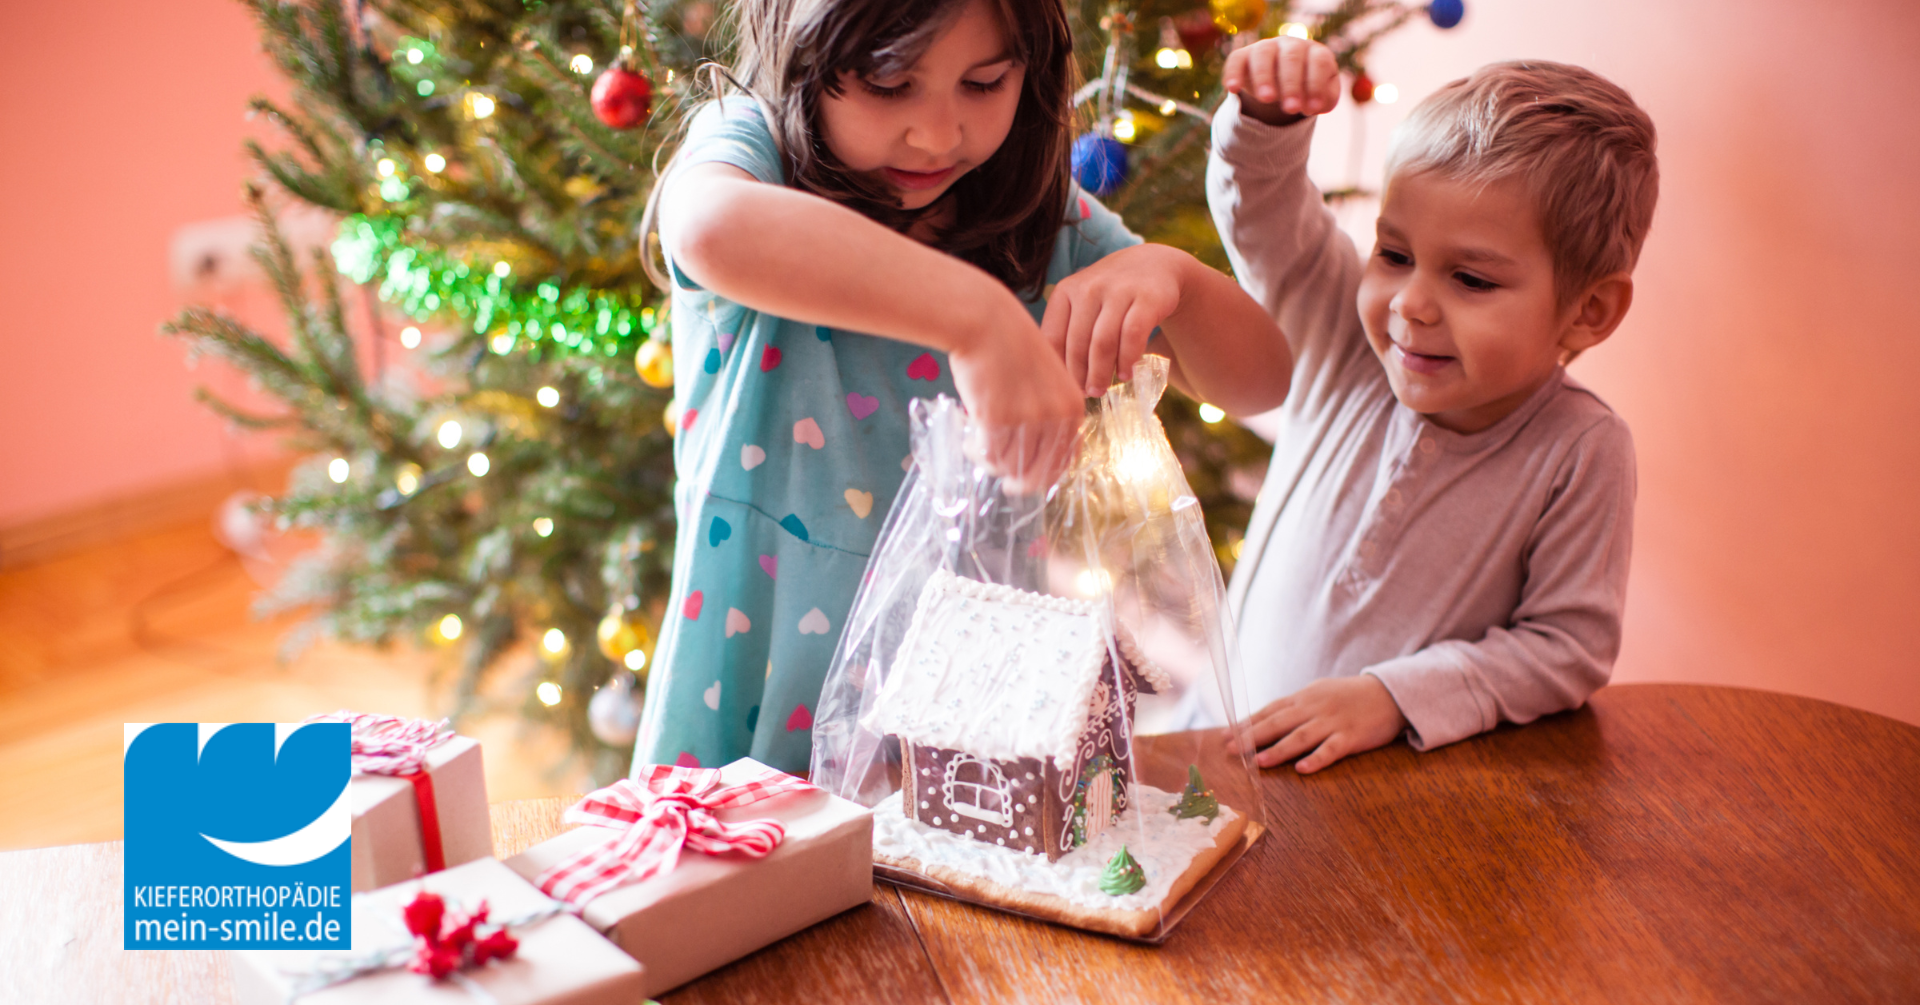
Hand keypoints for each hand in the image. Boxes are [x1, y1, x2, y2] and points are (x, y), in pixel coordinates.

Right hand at [947, 295, 1085, 492]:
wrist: (985, 322)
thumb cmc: (1011, 347)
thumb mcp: (1046, 380)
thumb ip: (1049, 415)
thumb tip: (1038, 460)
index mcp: (1072, 407)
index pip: (1064, 461)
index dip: (1045, 475)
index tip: (1030, 477)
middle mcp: (1055, 417)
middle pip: (1038, 473)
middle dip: (1020, 482)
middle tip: (1007, 484)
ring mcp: (1027, 419)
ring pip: (1009, 466)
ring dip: (992, 462)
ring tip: (979, 445)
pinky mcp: (997, 420)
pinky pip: (988, 455)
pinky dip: (976, 452)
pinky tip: (969, 439)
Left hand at [1041, 243, 1186, 397]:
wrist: (1154, 266)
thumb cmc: (1110, 296)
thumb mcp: (1083, 305)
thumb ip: (1067, 333)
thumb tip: (1054, 380)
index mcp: (1066, 291)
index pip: (1053, 338)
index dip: (1057, 368)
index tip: (1064, 388)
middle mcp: (1089, 288)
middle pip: (1078, 344)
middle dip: (1079, 376)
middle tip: (1086, 394)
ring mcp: (1118, 290)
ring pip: (1103, 342)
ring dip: (1101, 372)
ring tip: (1102, 389)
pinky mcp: (1146, 298)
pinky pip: (1133, 335)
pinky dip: (1128, 359)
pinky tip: (1126, 373)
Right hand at [1222, 37, 1341, 125]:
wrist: (1282, 82)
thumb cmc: (1307, 88)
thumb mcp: (1321, 98)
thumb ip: (1324, 101)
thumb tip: (1313, 106)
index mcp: (1314, 52)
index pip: (1319, 62)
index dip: (1316, 85)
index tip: (1311, 110)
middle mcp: (1291, 45)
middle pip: (1291, 57)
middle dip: (1291, 83)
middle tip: (1290, 109)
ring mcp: (1266, 47)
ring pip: (1263, 54)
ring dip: (1264, 76)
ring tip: (1267, 99)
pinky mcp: (1243, 55)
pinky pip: (1236, 59)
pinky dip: (1233, 72)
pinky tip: (1232, 89)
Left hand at [1231, 676, 1407, 772]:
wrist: (1389, 693)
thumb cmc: (1348, 696)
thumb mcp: (1319, 694)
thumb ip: (1295, 707)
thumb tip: (1265, 720)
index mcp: (1304, 698)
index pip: (1270, 711)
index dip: (1247, 723)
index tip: (1225, 735)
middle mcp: (1314, 708)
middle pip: (1278, 723)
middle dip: (1252, 737)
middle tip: (1230, 750)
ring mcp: (1333, 722)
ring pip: (1301, 737)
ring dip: (1278, 750)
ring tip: (1258, 762)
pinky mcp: (1352, 736)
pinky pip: (1332, 749)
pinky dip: (1316, 759)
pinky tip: (1302, 769)